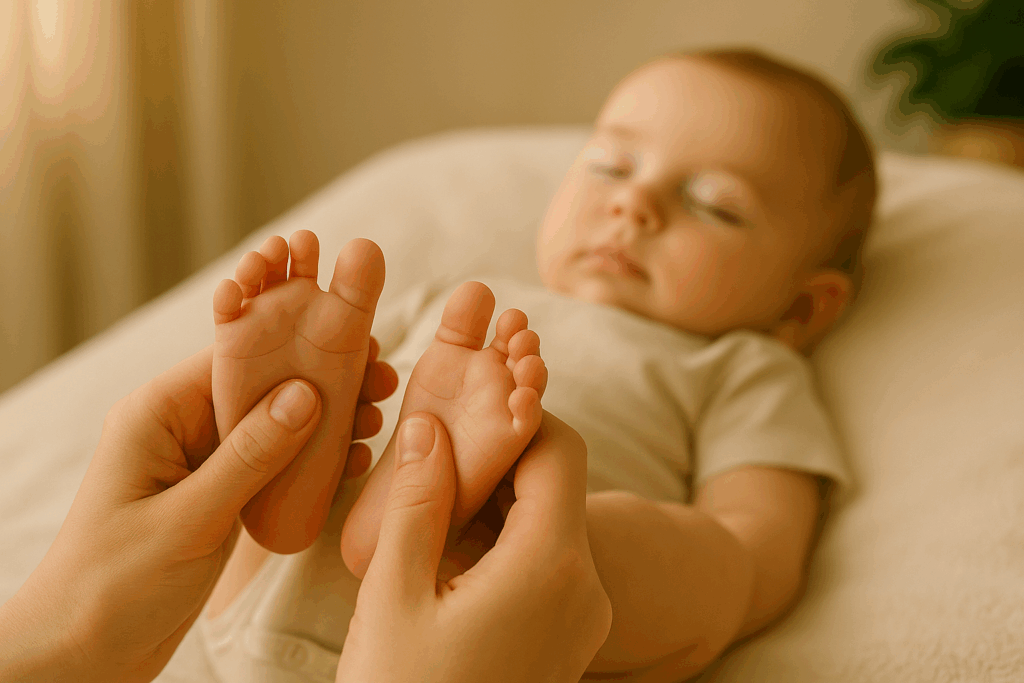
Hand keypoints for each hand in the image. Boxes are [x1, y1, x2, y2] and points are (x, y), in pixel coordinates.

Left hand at [0, 342, 395, 682]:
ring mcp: (203, 464)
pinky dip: (312, 464)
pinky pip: (273, 467)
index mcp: (157, 414)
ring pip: (275, 428)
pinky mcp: (220, 497)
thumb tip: (305, 396)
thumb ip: (247, 457)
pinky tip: (352, 461)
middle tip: (380, 383)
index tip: (354, 347)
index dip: (295, 349)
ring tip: (376, 420)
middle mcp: (181, 429)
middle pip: (262, 390)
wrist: (83, 652)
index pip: (234, 360)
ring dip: (326, 425)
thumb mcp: (185, 519)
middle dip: (323, 386)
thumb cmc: (110, 585)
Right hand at [337, 411, 612, 682]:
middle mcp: (585, 588)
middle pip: (559, 482)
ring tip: (437, 503)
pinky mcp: (571, 637)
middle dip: (503, 456)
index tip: (466, 410)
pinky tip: (455, 552)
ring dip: (503, 500)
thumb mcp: (395, 595)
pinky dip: (511, 539)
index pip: (557, 448)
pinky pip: (551, 562)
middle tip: (440, 451)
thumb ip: (418, 502)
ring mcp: (584, 616)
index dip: (515, 415)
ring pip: (555, 521)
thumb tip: (433, 426)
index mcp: (550, 566)